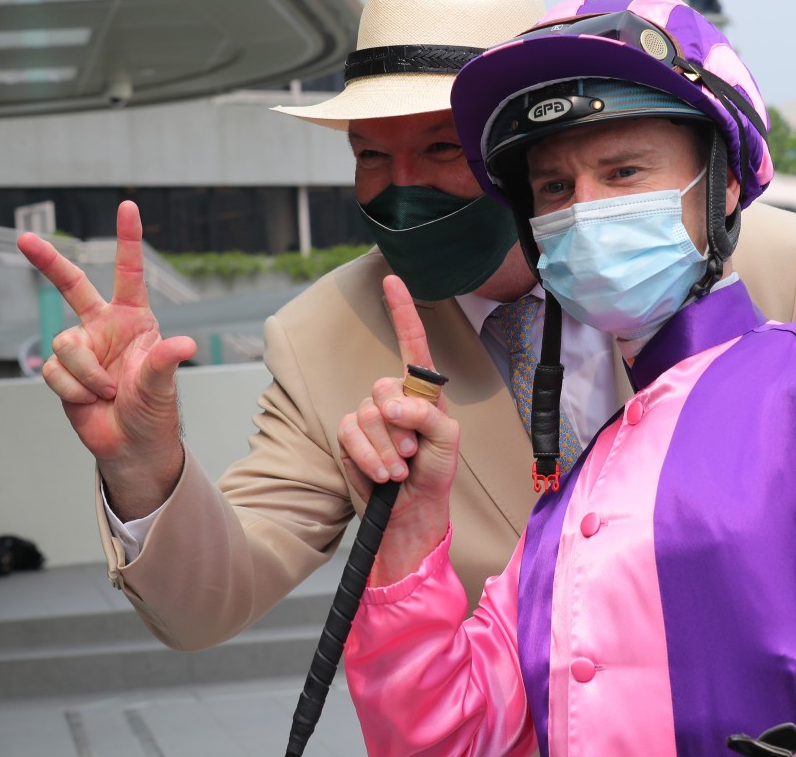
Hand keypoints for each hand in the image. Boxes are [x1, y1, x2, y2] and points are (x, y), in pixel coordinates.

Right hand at [17, 201, 196, 519]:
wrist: (131, 444)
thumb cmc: (154, 411)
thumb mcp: (162, 385)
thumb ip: (165, 361)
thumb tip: (186, 344)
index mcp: (135, 320)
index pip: (130, 273)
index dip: (128, 239)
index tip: (128, 205)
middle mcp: (104, 328)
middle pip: (70, 286)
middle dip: (47, 261)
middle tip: (24, 238)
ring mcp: (81, 349)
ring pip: (64, 345)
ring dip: (87, 375)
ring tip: (108, 392)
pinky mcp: (60, 372)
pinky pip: (52, 370)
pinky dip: (73, 389)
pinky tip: (90, 400)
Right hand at [337, 275, 458, 584]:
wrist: (411, 517)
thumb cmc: (434, 478)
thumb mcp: (447, 443)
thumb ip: (428, 414)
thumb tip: (391, 402)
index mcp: (423, 393)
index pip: (412, 344)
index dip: (402, 311)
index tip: (392, 279)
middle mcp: (393, 399)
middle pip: (384, 387)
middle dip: (402, 424)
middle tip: (414, 452)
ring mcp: (369, 419)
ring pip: (367, 414)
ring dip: (388, 448)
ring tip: (401, 469)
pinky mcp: (348, 440)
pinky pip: (350, 434)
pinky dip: (369, 457)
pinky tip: (382, 475)